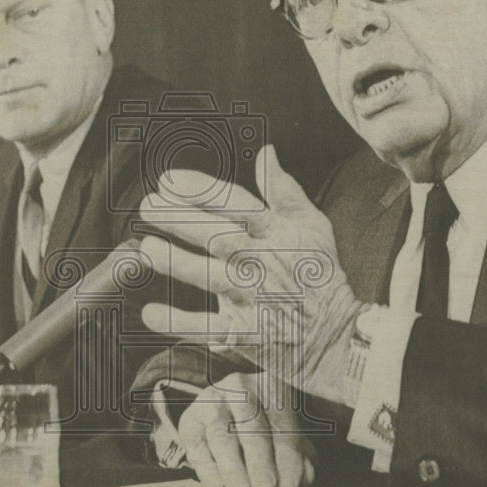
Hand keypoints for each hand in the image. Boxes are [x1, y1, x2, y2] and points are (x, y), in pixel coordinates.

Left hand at [139, 145, 366, 403]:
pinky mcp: (246, 333)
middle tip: (148, 207)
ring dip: (179, 264)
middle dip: (181, 220)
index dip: (202, 190)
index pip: (237, 204)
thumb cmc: (318, 274)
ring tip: (148, 250)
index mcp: (276, 233)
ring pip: (213, 278)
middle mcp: (263, 262)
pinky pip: (209, 329)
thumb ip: (284, 190)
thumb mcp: (312, 225)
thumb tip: (266, 152)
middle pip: (219, 236)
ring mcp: (254, 299)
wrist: (338, 335)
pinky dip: (180, 323)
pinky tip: (150, 313)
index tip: (169, 180)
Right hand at [179, 371, 314, 486]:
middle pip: (251, 426)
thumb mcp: (287, 438)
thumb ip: (296, 459)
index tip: (288, 486)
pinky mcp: (189, 420)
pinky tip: (222, 484)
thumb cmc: (268, 430)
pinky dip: (209, 470)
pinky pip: (198, 447)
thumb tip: (293, 482)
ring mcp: (211, 401)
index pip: (282, 424)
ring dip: (233, 467)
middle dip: (259, 461)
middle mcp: (239, 387)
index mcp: (271, 388)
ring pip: (221, 434)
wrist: (229, 415)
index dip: (287, 458)